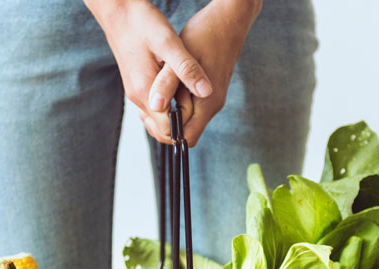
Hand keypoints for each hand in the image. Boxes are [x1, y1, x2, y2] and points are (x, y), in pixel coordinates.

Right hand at [85, 0, 212, 143]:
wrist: (118, 11)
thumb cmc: (142, 23)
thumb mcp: (169, 43)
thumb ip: (187, 69)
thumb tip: (206, 92)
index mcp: (145, 92)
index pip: (166, 130)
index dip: (186, 126)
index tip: (201, 111)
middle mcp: (138, 97)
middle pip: (160, 129)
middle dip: (181, 125)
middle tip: (199, 105)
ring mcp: (135, 92)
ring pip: (157, 119)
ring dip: (175, 115)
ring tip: (191, 97)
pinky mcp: (137, 85)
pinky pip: (153, 106)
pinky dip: (168, 105)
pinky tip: (180, 90)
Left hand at [148, 0, 261, 145]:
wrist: (228, 20)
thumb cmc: (205, 34)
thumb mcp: (180, 58)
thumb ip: (168, 84)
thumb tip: (155, 106)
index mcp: (207, 104)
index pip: (185, 138)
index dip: (166, 131)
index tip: (151, 113)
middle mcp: (212, 106)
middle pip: (185, 132)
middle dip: (165, 122)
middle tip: (150, 101)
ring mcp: (211, 100)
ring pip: (186, 119)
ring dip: (169, 110)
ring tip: (156, 92)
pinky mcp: (208, 92)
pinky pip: (189, 106)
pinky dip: (175, 101)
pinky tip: (165, 85)